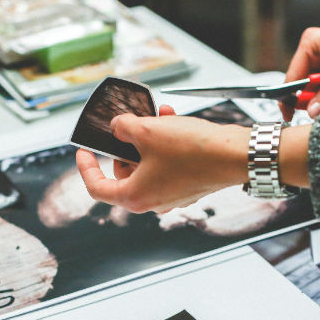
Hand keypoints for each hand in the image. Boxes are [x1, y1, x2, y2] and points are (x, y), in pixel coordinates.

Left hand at [77, 106, 248, 213]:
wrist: (235, 155)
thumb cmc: (194, 151)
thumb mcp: (147, 130)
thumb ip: (123, 127)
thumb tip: (118, 127)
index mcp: (135, 197)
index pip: (97, 188)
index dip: (86, 168)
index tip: (84, 152)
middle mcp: (152, 202)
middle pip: (124, 173)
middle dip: (125, 146)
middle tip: (129, 126)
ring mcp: (171, 196)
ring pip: (147, 165)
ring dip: (148, 139)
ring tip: (157, 117)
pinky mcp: (187, 186)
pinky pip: (166, 165)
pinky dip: (165, 145)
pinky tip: (172, 122)